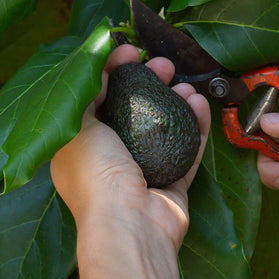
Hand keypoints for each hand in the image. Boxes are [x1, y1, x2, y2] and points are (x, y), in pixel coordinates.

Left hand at [51, 43, 210, 251]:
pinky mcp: (172, 182)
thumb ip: (87, 93)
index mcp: (79, 148)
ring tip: (185, 83)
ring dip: (175, 101)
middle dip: (149, 82)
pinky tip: (200, 104)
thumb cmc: (96, 175)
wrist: (130, 226)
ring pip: (163, 126)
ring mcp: (144, 171)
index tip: (130, 52)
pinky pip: (187, 147)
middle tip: (163, 65)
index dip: (112, 72)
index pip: (96, 100)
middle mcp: (110, 159)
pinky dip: (195, 125)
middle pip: (134, 110)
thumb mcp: (78, 125)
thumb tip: (103, 70)